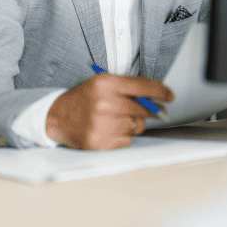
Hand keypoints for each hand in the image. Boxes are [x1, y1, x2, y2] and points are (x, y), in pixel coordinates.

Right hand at [46, 74, 173, 149]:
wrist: (57, 117)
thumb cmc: (82, 99)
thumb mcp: (101, 84)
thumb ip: (126, 87)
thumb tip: (155, 94)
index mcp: (106, 84)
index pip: (142, 86)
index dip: (160, 91)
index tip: (169, 95)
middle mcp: (105, 103)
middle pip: (143, 108)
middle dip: (151, 110)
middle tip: (154, 110)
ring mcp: (102, 124)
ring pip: (136, 126)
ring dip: (133, 123)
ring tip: (117, 119)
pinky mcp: (100, 142)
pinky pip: (127, 140)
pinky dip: (123, 136)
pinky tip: (110, 129)